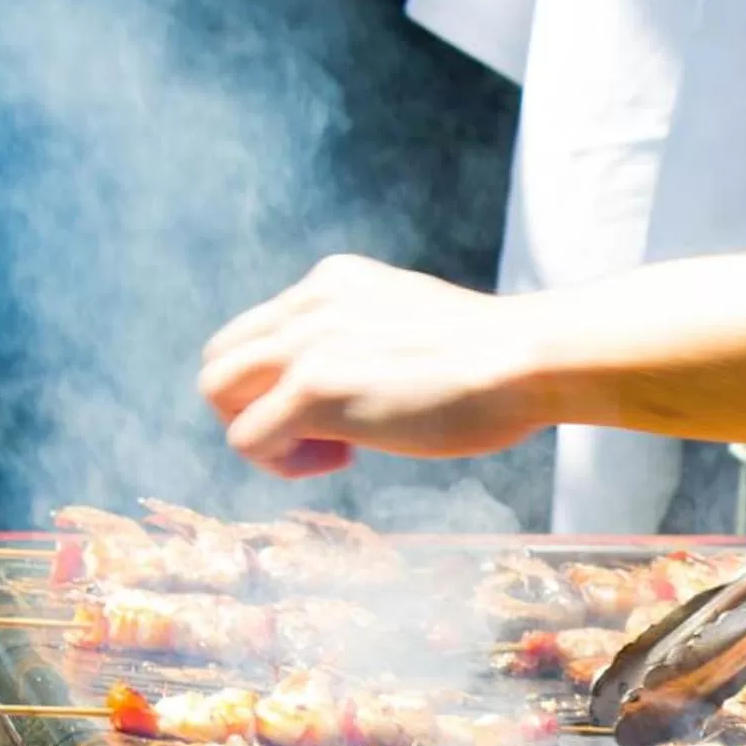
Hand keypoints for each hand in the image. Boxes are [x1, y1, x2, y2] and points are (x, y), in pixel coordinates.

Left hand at [199, 256, 548, 477]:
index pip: (260, 332)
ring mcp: (306, 344)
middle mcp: (308, 303)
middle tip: (321, 437)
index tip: (344, 406)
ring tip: (330, 451)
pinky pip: (246, 438)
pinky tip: (343, 460)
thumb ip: (370, 336)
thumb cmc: (496, 359)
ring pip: (217, 393)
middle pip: (221, 359)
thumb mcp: (414, 323)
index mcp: (333, 282)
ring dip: (261, 432)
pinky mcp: (312, 389)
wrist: (527, 359)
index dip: (284, 381)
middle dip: (255, 407)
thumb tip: (359, 382)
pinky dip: (282, 463)